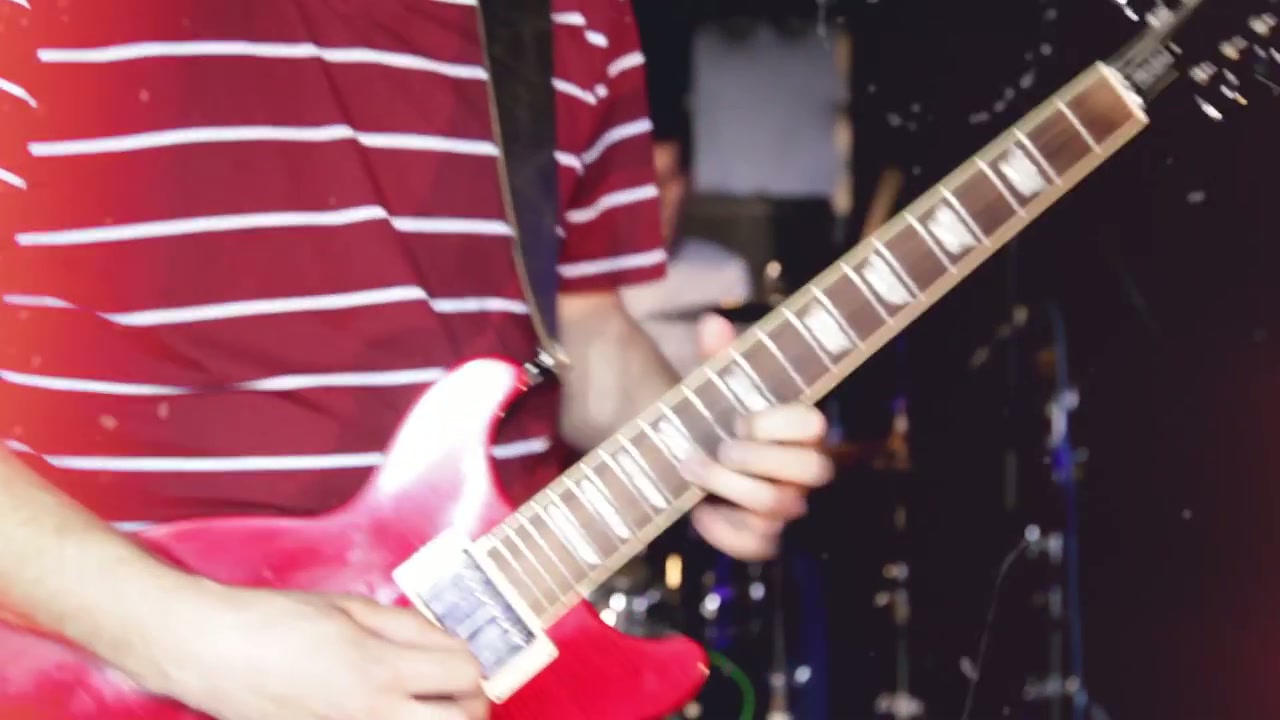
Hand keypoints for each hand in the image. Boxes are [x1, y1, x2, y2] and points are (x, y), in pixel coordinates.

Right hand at [134, 584, 487, 719]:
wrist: (209, 652)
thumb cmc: (269, 622)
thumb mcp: (350, 608)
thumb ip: (409, 626)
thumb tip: (449, 641)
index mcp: (378, 669)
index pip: (465, 674)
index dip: (472, 663)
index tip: (462, 659)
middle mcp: (370, 714)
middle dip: (470, 705)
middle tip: (460, 691)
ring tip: (429, 706)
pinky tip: (390, 712)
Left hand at [684, 314, 833, 560]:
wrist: (693, 457)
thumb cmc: (715, 416)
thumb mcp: (715, 385)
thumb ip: (717, 357)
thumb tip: (712, 323)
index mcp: (799, 430)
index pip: (815, 425)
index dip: (779, 423)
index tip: (740, 418)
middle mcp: (801, 471)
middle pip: (814, 470)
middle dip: (759, 457)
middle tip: (720, 446)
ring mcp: (784, 506)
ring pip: (779, 508)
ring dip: (728, 486)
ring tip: (692, 466)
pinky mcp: (760, 537)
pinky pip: (756, 546)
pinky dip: (723, 531)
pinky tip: (698, 510)